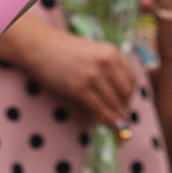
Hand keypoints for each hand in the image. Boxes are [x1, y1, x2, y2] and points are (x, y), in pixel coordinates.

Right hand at [22, 25, 140, 126]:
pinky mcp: (79, 88)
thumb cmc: (64, 49)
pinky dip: (108, 119)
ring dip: (118, 116)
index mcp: (111, 52)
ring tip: (118, 125)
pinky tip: (110, 125)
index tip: (127, 103)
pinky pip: (99, 107)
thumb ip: (107, 66)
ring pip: (114, 102)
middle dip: (125, 107)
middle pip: (125, 92)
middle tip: (122, 116)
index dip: (130, 95)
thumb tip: (118, 92)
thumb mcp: (93, 51)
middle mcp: (106, 62)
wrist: (41, 47)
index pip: (131, 79)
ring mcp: (93, 75)